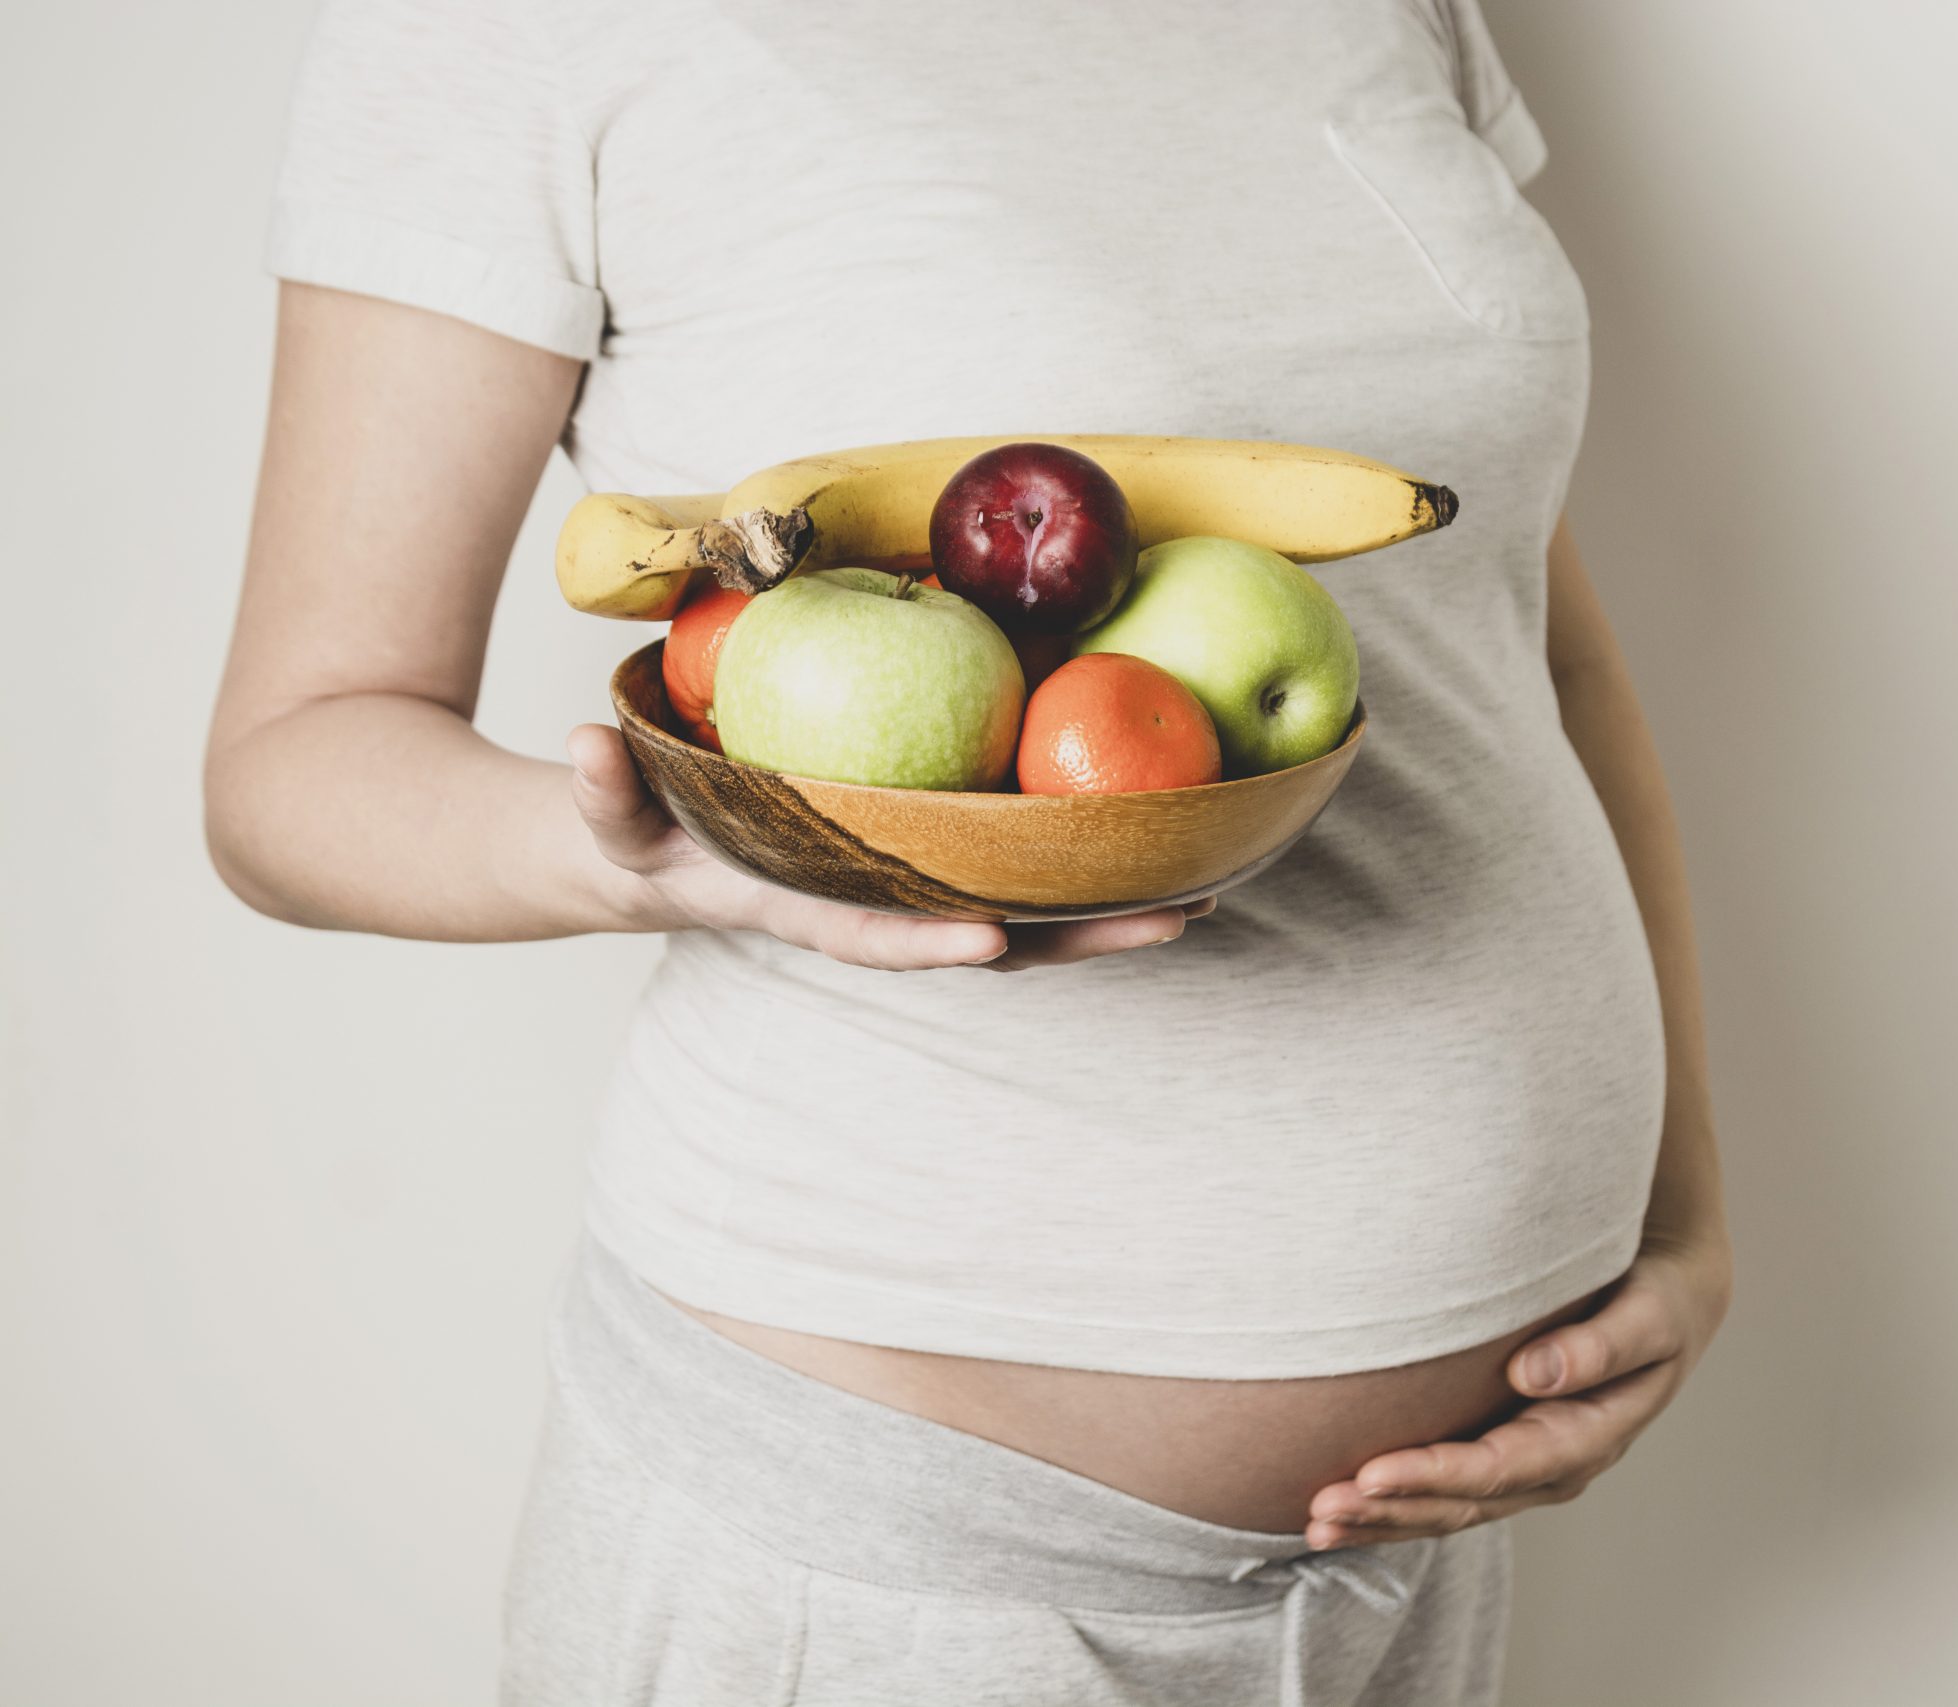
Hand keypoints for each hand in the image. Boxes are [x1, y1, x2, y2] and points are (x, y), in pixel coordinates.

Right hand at [567, 723, 1206, 970]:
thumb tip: (586, 746)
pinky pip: (1017, 871)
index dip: (927, 941)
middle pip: (992, 939)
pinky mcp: (931, 865)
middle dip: (1080, 938)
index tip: (990, 940)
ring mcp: (911, 894)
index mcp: (802, 905)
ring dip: (1108, 910)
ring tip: (1204, 892)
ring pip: (1024, 913)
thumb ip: (597, 791)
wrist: (651, 857)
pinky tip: (1156, 839)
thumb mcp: (607, 818)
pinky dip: (1083, 867)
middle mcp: (873, 910)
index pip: (871, 934)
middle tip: (1179, 919)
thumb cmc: (633, 833)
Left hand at [1304, 1229, 1731, 1549]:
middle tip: (1323, 1508)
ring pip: (1446, 1508)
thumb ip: (1599, 1345)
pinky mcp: (1499, 1451)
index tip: (1374, 1472)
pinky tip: (1340, 1509)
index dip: (1435, 1476)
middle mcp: (1552, 1466)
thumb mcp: (1648, 1315)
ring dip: (1381, 1519)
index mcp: (1588, 1438)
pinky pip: (1441, 1490)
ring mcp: (1524, 1468)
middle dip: (1391, 1510)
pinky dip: (1391, 1503)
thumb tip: (1533, 1374)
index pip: (1500, 1469)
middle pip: (1463, 1504)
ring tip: (1315, 1521)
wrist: (1664, 1303)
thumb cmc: (1655, 1301)